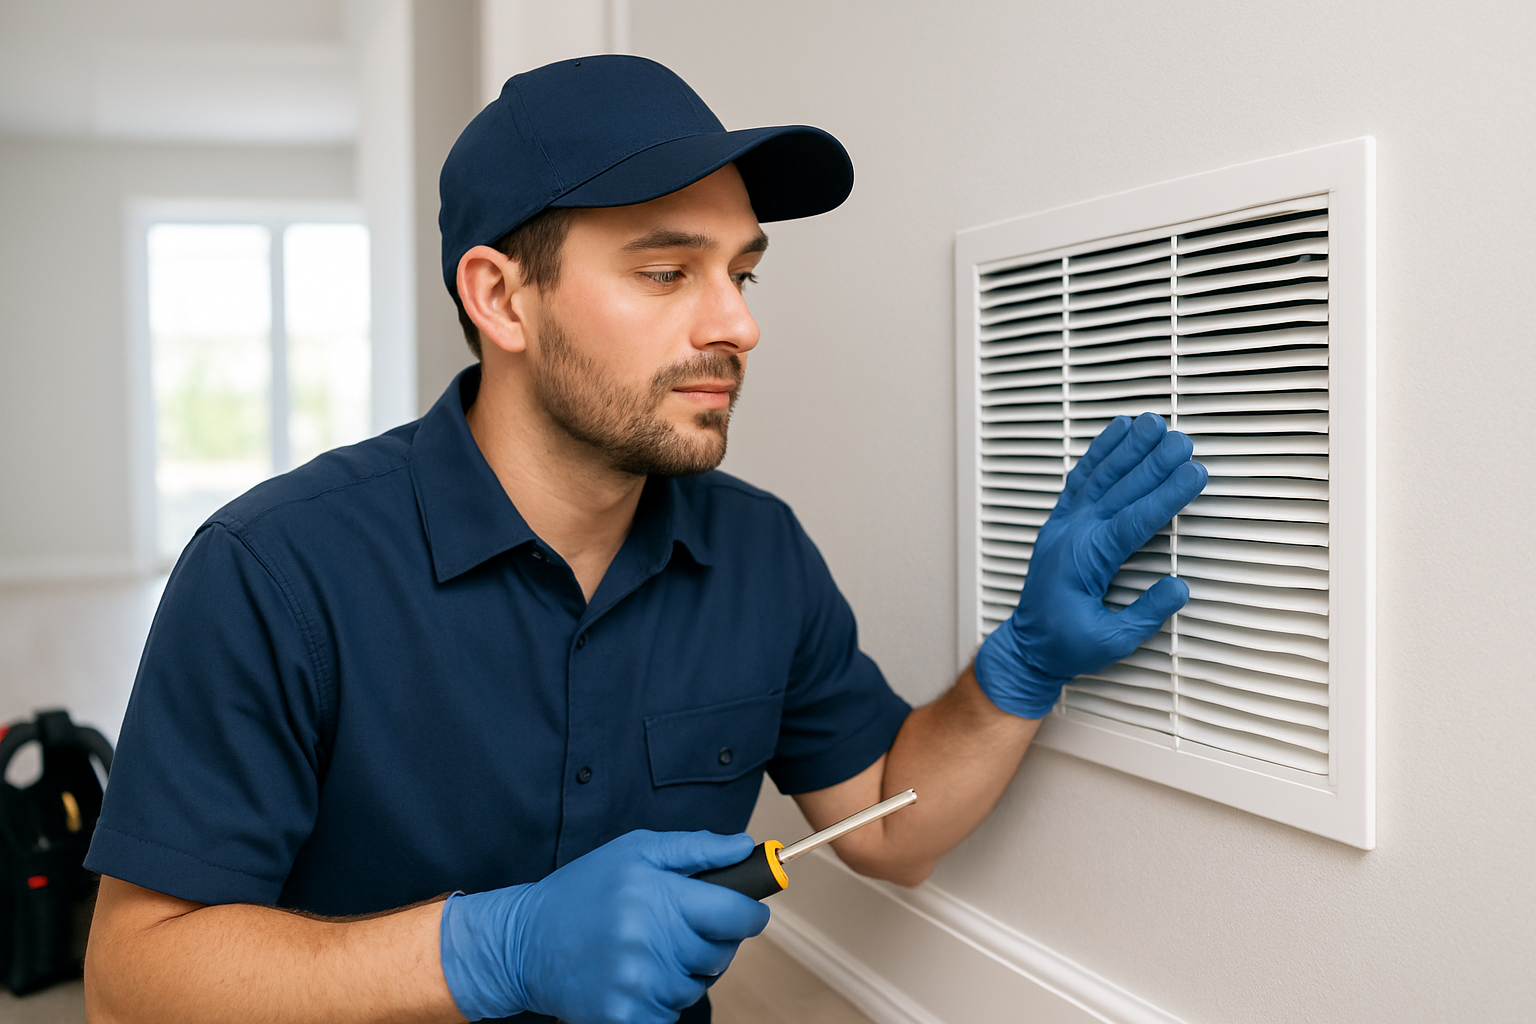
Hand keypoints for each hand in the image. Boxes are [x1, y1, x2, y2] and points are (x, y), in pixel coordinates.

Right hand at [439, 830, 769, 1022]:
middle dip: (713, 940)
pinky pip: (671, 1014)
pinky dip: (661, 998)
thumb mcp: (635, 852)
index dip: (750, 912)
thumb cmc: (583, 891)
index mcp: (657, 895)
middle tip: (681, 926)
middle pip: (722, 953)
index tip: (746, 911)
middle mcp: (649, 941)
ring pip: (697, 986)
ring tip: (648, 949)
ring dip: (684, 970)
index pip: (736, 914)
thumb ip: (696, 848)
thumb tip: (745, 848)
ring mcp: (637, 984)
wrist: (525, 943)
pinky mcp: (625, 1017)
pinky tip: (636, 975)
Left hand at [975, 412, 1207, 718]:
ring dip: (1127, 447)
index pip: (1136, 519)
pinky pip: (1080, 479)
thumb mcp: (1111, 642)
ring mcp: (1064, 524)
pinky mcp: (1061, 522)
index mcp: (1087, 560)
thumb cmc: (1066, 646)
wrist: (1027, 645)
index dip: (1168, 495)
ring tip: (1152, 421)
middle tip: (1184, 439)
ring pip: (1099, 476)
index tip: (1195, 473)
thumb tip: (1178, 587)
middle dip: (1154, 462)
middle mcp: (1074, 534)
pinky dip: (1098, 452)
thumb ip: (1145, 615)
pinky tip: (1115, 431)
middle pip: (1121, 489)